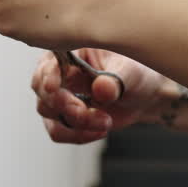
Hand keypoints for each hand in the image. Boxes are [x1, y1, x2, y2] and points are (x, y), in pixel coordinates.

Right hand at [32, 49, 168, 144]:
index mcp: (71, 51)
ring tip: (105, 122)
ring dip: (76, 123)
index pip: (49, 62)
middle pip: (43, 91)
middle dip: (65, 106)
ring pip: (48, 113)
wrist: (144, 96)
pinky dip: (77, 135)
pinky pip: (58, 131)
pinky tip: (100, 130)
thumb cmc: (136, 74)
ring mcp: (59, 96)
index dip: (48, 76)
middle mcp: (59, 72)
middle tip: (88, 113)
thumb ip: (116, 80)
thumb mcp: (132, 72)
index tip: (53, 87)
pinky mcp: (63, 116)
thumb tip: (100, 88)